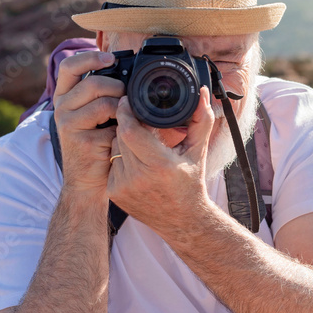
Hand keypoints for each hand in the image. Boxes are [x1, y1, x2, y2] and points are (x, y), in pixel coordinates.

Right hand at [52, 50, 123, 194]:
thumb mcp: (95, 113)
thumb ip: (101, 93)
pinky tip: (118, 137)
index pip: (69, 66)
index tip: (110, 57)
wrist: (88, 180)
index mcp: (64, 97)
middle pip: (93, 84)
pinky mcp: (81, 141)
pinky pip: (112, 125)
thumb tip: (127, 72)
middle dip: (117, 88)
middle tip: (126, 99)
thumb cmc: (97, 142)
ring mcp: (69, 125)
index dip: (90, 57)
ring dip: (122, 109)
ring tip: (123, 119)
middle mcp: (61, 108)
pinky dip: (122, 129)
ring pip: (104, 103)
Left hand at [107, 86, 216, 236]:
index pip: (129, 131)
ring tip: (141, 142)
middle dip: (127, 124)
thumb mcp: (198, 150)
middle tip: (137, 119)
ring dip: (123, 140)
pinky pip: (111, 163)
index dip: (126, 112)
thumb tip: (201, 92)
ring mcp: (123, 187)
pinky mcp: (114, 193)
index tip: (128, 101)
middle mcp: (138, 177)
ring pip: (114, 148)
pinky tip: (136, 161)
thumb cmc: (191, 183)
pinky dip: (120, 157)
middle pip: (120, 136)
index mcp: (159, 164)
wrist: (182, 220)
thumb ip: (201, 119)